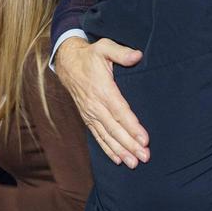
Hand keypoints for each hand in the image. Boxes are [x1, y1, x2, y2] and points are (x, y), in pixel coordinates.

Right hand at [54, 37, 147, 166]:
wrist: (67, 63)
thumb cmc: (90, 55)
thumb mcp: (104, 47)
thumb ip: (121, 52)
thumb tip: (137, 55)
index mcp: (102, 89)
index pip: (120, 111)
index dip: (132, 127)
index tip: (144, 139)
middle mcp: (95, 105)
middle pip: (115, 129)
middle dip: (130, 144)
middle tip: (144, 157)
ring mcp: (90, 114)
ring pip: (107, 136)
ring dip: (121, 151)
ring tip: (134, 163)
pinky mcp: (88, 118)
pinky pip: (98, 136)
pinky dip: (108, 149)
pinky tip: (119, 160)